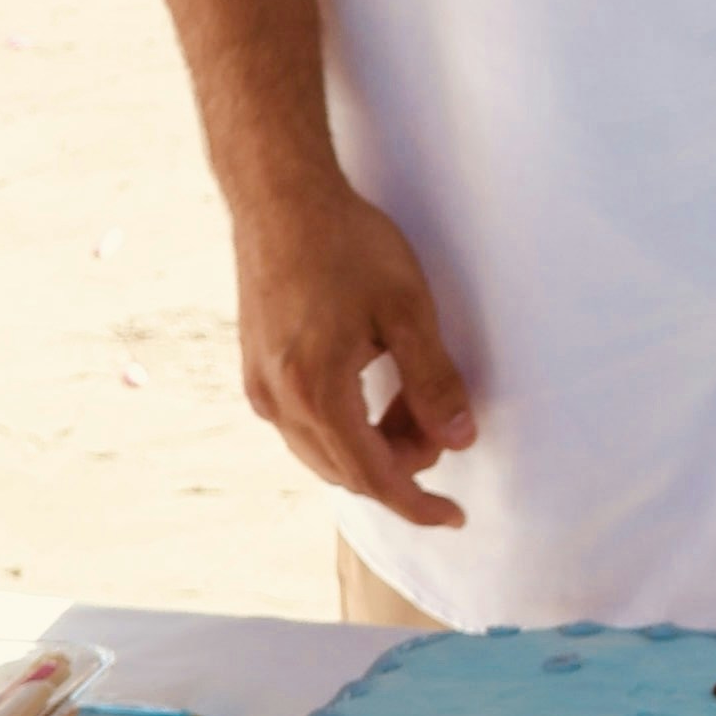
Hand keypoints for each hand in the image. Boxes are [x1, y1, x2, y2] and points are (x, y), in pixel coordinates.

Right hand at [231, 172, 478, 533]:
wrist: (279, 197)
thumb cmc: (345, 243)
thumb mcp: (408, 308)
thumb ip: (435, 381)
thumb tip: (459, 440)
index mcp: (315, 391)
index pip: (373, 477)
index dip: (417, 503)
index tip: (453, 517)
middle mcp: (277, 401)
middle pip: (347, 471)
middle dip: (401, 465)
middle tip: (443, 424)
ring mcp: (260, 387)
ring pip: (324, 451)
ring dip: (373, 445)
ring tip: (413, 399)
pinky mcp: (256, 371)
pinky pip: (304, 426)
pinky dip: (346, 425)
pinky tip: (376, 388)